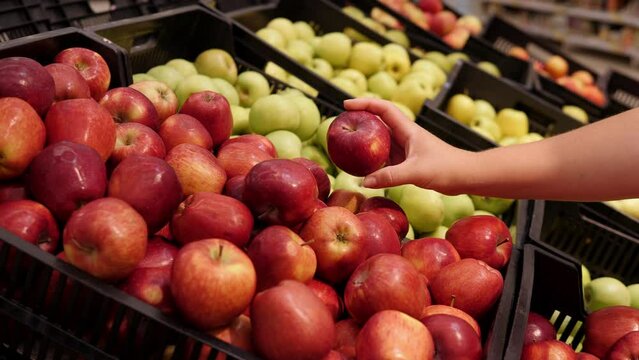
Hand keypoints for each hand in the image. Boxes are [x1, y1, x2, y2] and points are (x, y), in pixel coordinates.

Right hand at [343, 98, 470, 192]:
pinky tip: (363, 169)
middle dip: (360, 119)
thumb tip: (365, 182)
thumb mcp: (416, 172)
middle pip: (378, 122)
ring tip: (347, 144)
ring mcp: (407, 148)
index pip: (383, 108)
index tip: (346, 104)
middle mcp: (405, 136)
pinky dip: (373, 159)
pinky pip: (385, 157)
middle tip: (341, 124)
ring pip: (381, 140)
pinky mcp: (408, 161)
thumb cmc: (447, 169)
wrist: (467, 176)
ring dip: (365, 141)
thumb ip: (390, 177)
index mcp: (408, 130)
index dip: (364, 103)